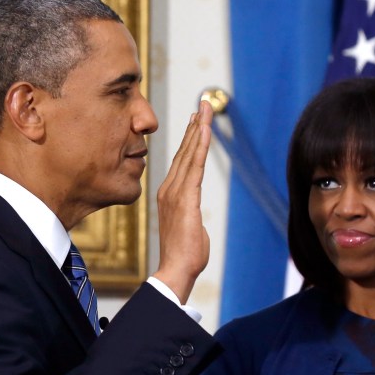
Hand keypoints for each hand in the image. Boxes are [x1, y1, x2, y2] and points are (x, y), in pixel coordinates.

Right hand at [152, 100, 212, 303]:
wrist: (175, 270)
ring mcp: (175, 193)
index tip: (196, 120)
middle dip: (195, 126)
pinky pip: (194, 166)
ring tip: (205, 108)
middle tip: (202, 104)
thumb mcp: (189, 229)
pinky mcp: (185, 199)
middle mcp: (169, 189)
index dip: (189, 139)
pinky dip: (199, 146)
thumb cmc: (184, 255)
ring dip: (198, 129)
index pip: (182, 161)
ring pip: (189, 154)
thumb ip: (191, 218)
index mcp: (170, 195)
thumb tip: (194, 221)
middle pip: (184, 151)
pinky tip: (204, 130)